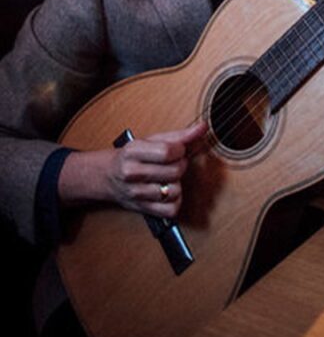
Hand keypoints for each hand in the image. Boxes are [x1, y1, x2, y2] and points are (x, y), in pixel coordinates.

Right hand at [59, 121, 206, 217]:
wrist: (108, 176)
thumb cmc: (133, 156)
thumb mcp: (151, 140)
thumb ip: (179, 135)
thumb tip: (203, 127)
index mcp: (133, 151)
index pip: (167, 152)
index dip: (180, 150)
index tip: (177, 150)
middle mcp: (131, 173)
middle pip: (175, 171)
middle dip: (180, 166)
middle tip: (173, 163)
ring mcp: (136, 193)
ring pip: (174, 191)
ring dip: (177, 184)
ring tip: (168, 178)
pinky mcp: (142, 209)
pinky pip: (171, 209)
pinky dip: (175, 201)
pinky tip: (167, 192)